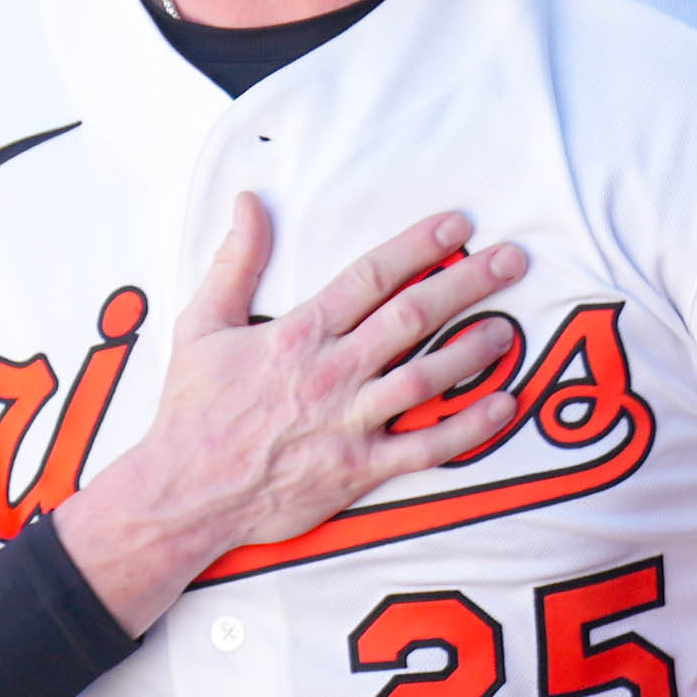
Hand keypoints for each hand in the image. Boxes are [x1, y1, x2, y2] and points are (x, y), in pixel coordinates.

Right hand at [54, 197, 529, 631]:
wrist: (184, 493)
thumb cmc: (191, 412)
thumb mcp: (201, 325)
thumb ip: (234, 261)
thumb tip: (248, 203)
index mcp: (299, 333)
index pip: (371, 276)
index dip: (419, 246)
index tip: (459, 225)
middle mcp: (332, 372)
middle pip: (412, 316)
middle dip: (467, 283)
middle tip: (512, 260)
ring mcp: (348, 422)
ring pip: (426, 377)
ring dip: (473, 350)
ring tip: (507, 328)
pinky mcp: (358, 470)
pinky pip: (426, 447)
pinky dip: (468, 428)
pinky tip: (502, 406)